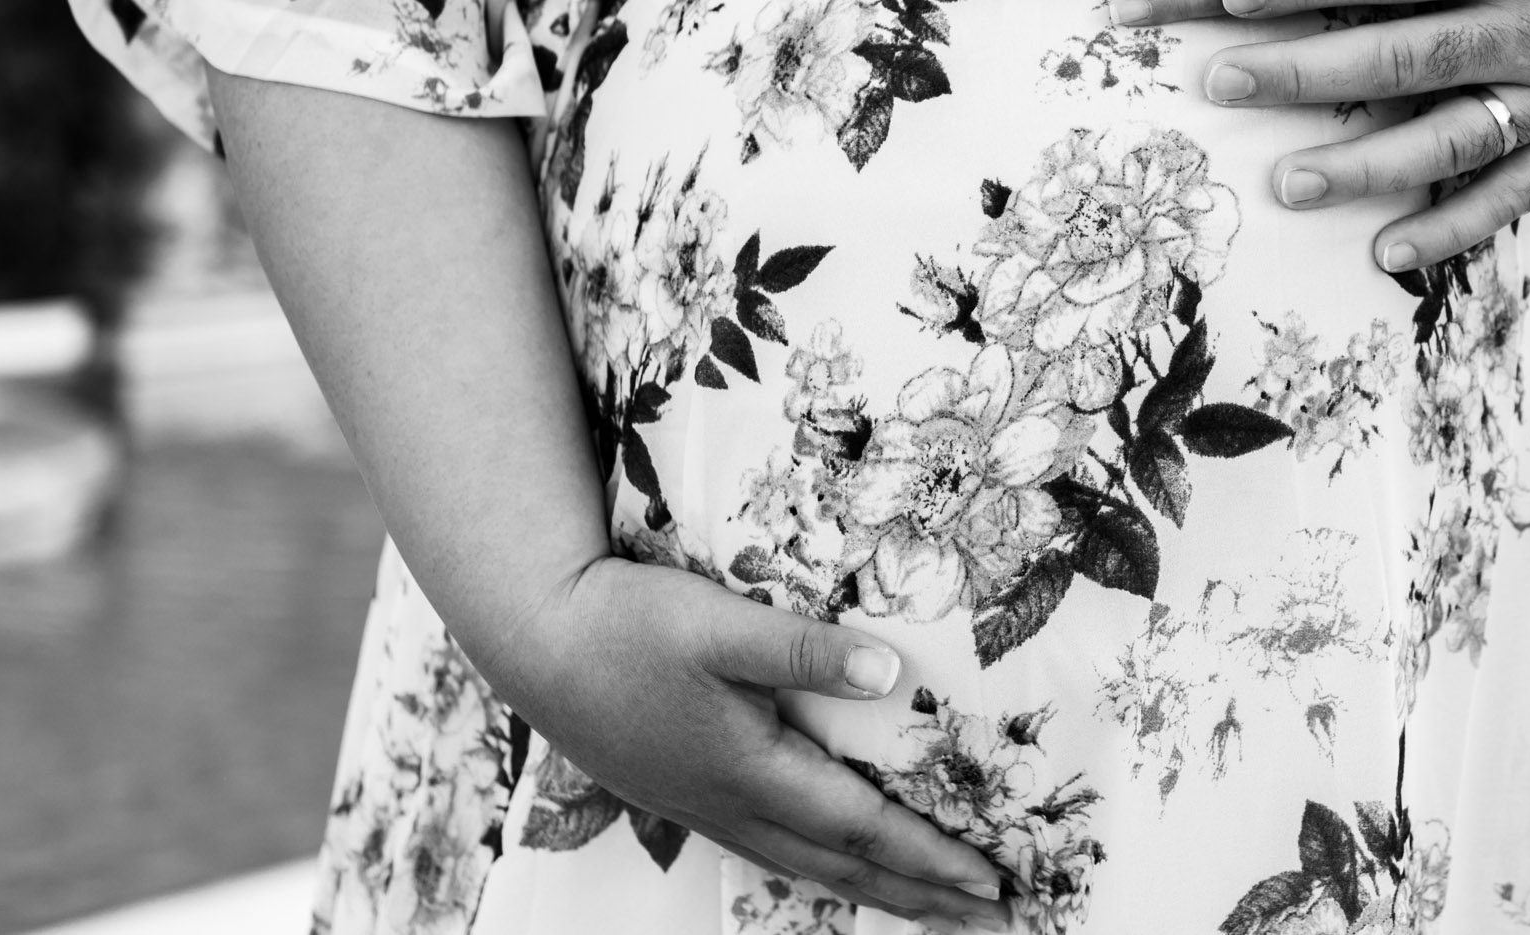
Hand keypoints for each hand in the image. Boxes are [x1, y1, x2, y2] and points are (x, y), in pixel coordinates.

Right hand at [496, 556, 1008, 928]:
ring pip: (811, 868)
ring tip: (934, 910)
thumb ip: (807, 650)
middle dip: (925, 898)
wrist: (535, 642)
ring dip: (881, 892)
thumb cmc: (626, 626)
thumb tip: (891, 672)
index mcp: (755, 771)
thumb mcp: (721, 623)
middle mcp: (735, 806)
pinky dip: (826, 870)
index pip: (865, 829)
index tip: (994, 881)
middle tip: (993, 920)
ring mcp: (707, 808)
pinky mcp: (686, 796)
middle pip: (848, 868)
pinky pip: (775, 853)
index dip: (934, 858)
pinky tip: (837, 867)